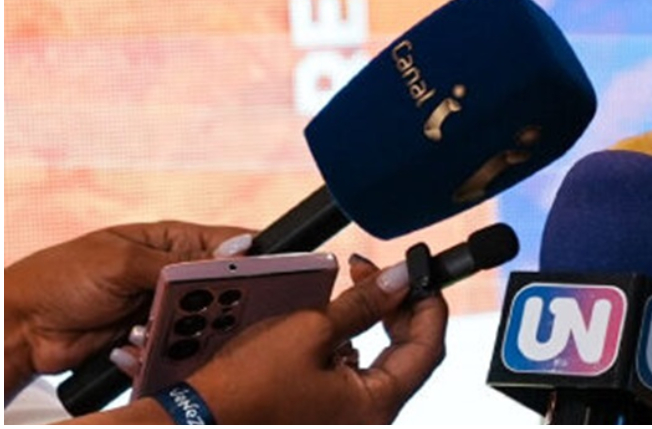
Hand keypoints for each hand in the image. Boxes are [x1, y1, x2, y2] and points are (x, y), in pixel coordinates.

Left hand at [4, 221, 250, 399]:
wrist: (21, 326)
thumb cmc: (63, 278)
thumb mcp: (123, 262)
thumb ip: (179, 262)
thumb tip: (238, 247)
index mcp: (171, 241)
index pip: (227, 243)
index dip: (253, 257)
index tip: (274, 275)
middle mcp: (172, 273)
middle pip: (221, 289)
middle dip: (216, 305)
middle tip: (205, 314)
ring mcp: (162, 308)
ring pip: (200, 324)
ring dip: (183, 332)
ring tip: (152, 333)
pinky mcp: (151, 338)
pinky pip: (175, 349)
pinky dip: (160, 352)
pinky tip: (133, 348)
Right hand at [180, 254, 447, 423]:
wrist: (191, 422)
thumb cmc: (244, 388)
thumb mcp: (309, 331)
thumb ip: (363, 304)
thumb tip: (400, 278)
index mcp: (376, 406)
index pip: (429, 346)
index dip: (428, 301)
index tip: (413, 269)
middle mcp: (367, 419)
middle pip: (408, 353)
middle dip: (394, 308)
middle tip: (370, 273)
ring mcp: (344, 420)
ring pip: (376, 362)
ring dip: (367, 324)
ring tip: (342, 293)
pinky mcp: (321, 416)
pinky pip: (348, 375)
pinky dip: (342, 345)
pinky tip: (318, 327)